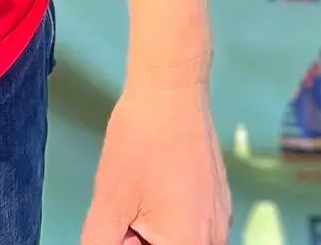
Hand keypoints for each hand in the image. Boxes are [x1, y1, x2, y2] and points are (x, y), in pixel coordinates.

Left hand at [83, 78, 229, 243]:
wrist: (171, 90)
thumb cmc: (140, 143)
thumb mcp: (109, 203)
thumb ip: (99, 243)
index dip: (127, 240)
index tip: (118, 224)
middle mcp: (214, 242)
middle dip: (138, 239)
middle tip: (125, 211)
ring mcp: (221, 223)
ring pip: (177, 240)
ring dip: (152, 231)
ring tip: (138, 197)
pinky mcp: (219, 204)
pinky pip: (191, 227)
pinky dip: (169, 219)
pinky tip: (155, 187)